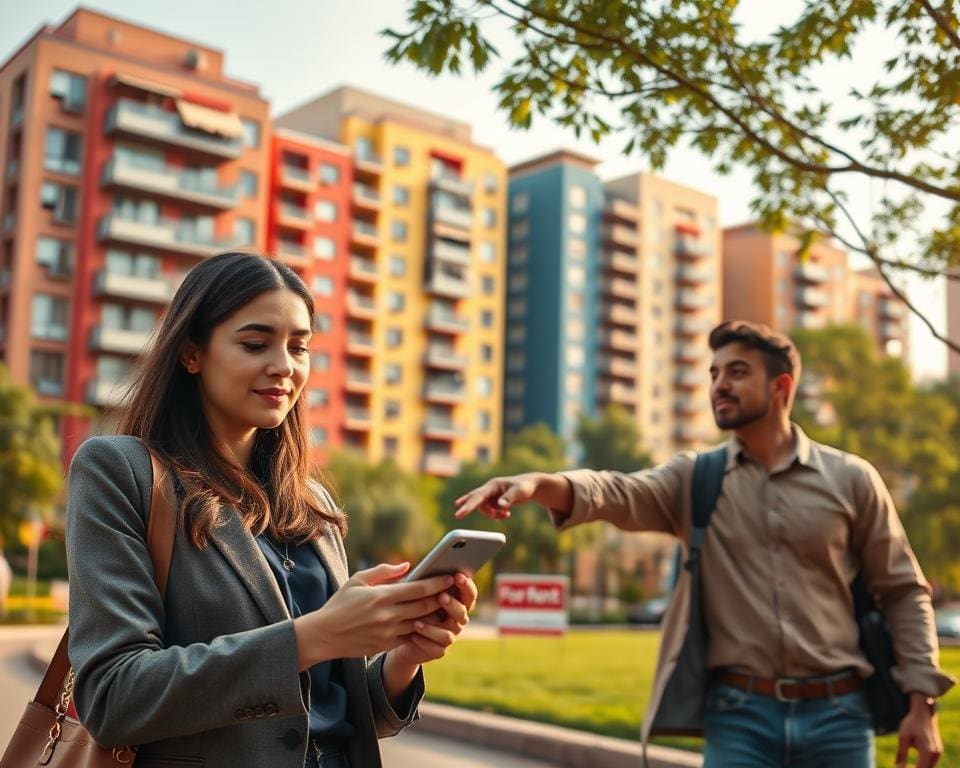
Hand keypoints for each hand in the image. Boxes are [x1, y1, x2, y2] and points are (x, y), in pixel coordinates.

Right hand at [294, 562, 453, 668]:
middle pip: (425, 606)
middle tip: (456, 591)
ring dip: (436, 615)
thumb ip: (384, 571)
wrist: (324, 635)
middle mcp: (388, 615)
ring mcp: (388, 633)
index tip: (450, 577)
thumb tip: (408, 565)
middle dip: (442, 598)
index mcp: (382, 596)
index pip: (418, 588)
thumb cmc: (341, 603)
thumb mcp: (358, 580)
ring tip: (447, 606)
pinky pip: (411, 637)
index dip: (438, 583)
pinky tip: (430, 623)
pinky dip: (422, 630)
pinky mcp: (386, 645)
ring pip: (421, 623)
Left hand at [390, 573, 478, 666]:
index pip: (469, 593)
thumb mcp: (409, 590)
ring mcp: (449, 635)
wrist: (399, 635)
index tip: (458, 576)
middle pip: (463, 613)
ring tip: (417, 621)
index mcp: (456, 600)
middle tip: (441, 596)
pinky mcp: (438, 650)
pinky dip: (424, 640)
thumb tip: (405, 565)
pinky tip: (412, 634)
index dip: (466, 585)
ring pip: (449, 633)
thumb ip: (410, 579)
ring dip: (434, 627)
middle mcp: (456, 619)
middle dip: (453, 604)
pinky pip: (436, 648)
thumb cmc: (407, 605)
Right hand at [454, 473, 543, 518]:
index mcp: (493, 485)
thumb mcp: (520, 492)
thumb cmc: (525, 486)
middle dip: (468, 507)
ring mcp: (491, 496)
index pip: (478, 496)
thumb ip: (509, 498)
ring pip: (485, 509)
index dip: (468, 505)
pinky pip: (491, 512)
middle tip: (458, 515)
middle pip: (475, 500)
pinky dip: (497, 515)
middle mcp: (489, 489)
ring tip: (506, 514)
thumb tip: (500, 506)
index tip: (459, 511)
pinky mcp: (493, 501)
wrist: (530, 486)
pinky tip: (507, 514)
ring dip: (494, 515)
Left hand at [896, 695, 942, 767]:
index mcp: (927, 751)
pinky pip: (932, 762)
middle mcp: (936, 754)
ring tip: (907, 766)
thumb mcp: (903, 737)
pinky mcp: (939, 750)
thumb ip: (901, 754)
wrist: (923, 713)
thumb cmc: (911, 723)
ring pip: (930, 767)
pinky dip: (925, 764)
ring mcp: (939, 752)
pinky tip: (917, 763)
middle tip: (903, 767)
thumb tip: (897, 767)